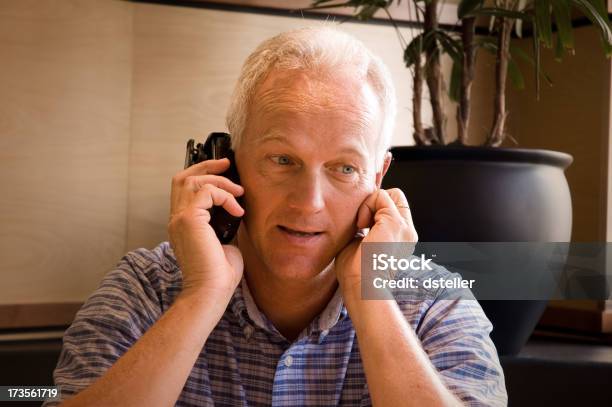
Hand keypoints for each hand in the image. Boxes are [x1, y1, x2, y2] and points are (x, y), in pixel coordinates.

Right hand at [168, 158, 244, 299]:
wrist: (211, 291)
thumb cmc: (218, 274)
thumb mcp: (224, 241)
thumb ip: (224, 222)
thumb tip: (235, 209)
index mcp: (182, 224)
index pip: (184, 189)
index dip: (202, 175)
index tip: (225, 171)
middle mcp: (176, 219)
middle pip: (182, 178)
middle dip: (206, 166)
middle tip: (228, 163)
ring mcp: (180, 218)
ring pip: (193, 181)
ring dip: (220, 181)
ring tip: (239, 191)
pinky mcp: (189, 220)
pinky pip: (207, 192)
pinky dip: (225, 196)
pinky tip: (237, 209)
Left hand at [336, 188, 417, 293]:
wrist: (361, 285)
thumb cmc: (355, 272)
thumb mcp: (362, 243)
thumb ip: (365, 228)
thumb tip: (356, 217)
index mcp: (402, 239)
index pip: (395, 208)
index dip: (376, 208)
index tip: (361, 225)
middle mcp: (408, 232)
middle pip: (396, 197)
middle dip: (375, 203)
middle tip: (362, 223)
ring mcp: (404, 227)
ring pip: (388, 194)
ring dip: (369, 204)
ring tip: (361, 226)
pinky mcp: (395, 222)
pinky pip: (380, 196)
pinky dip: (366, 205)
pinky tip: (360, 225)